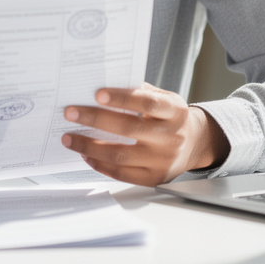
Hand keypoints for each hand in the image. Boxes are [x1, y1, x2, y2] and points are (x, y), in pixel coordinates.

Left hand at [62, 83, 229, 186]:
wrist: (195, 143)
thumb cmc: (171, 117)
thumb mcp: (165, 98)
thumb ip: (140, 92)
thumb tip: (103, 86)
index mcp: (174, 112)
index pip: (147, 103)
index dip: (122, 98)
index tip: (97, 93)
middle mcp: (170, 137)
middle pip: (129, 129)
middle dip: (95, 120)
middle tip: (71, 113)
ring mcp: (162, 160)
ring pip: (121, 155)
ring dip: (90, 146)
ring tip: (69, 138)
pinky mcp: (153, 177)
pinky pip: (122, 174)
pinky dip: (100, 164)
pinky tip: (86, 154)